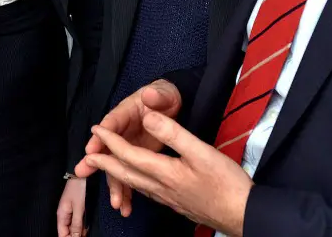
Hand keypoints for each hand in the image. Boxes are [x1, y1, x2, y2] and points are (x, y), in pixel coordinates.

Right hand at [56, 177, 86, 236]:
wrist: (82, 173)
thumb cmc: (79, 188)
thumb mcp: (79, 208)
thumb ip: (77, 225)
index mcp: (62, 215)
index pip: (62, 234)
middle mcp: (64, 214)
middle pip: (68, 232)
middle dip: (76, 235)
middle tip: (85, 234)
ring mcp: (70, 210)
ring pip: (74, 227)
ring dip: (81, 230)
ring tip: (87, 229)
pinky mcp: (76, 207)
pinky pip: (78, 220)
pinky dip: (83, 224)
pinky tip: (88, 224)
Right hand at [74, 79, 181, 215]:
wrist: (171, 106)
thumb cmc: (164, 97)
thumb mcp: (163, 94)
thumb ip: (156, 95)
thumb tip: (149, 94)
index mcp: (126, 113)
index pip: (111, 124)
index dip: (100, 136)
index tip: (91, 149)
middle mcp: (121, 131)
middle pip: (106, 147)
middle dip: (96, 163)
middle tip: (82, 174)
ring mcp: (127, 146)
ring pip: (116, 166)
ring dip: (114, 184)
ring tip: (117, 203)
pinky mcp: (136, 158)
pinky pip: (128, 175)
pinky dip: (127, 191)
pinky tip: (126, 207)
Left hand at [85, 110, 251, 236]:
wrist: (244, 215)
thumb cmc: (226, 183)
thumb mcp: (200, 150)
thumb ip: (172, 132)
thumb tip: (147, 116)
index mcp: (163, 172)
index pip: (128, 154)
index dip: (110, 141)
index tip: (96, 129)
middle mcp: (160, 188)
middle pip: (125, 173)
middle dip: (104, 164)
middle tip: (87, 158)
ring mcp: (168, 199)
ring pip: (135, 184)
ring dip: (117, 175)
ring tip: (106, 168)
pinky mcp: (177, 204)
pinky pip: (147, 192)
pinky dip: (135, 183)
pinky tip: (139, 182)